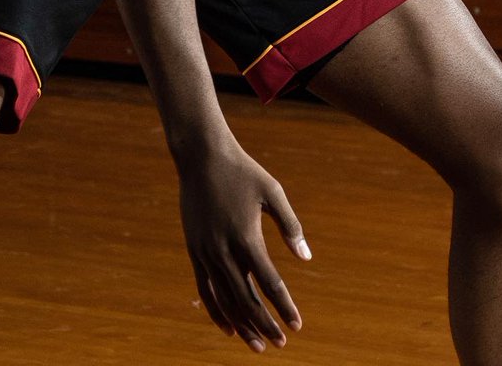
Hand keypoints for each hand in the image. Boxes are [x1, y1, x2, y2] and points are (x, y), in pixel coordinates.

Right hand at [179, 140, 311, 352]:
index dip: (284, 306)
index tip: (297, 325)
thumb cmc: (243, 171)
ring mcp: (206, 252)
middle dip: (265, 324)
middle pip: (246, 299)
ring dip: (242, 325)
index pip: (270, 283)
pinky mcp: (194, 250)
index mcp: (247, 237)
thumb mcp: (272, 192)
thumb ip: (290, 226)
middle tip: (280, 343)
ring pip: (225, 300)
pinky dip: (216, 311)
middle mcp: (224, 250)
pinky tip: (229, 328)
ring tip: (257, 345)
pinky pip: (205, 289)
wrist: (202, 157)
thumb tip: (307, 258)